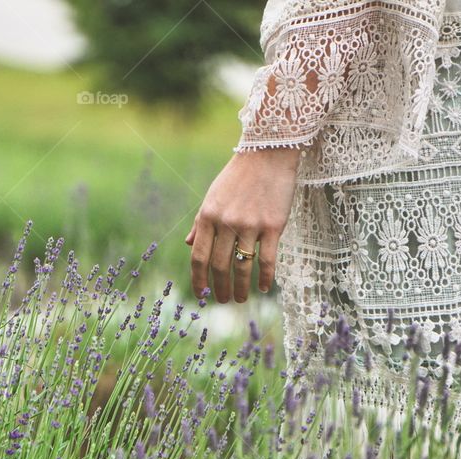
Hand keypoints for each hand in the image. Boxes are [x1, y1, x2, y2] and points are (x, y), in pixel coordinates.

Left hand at [186, 148, 299, 302]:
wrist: (268, 154)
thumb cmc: (238, 177)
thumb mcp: (212, 197)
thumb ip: (201, 223)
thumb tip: (188, 244)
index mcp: (208, 216)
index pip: (198, 256)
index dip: (198, 279)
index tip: (200, 293)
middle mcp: (226, 223)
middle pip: (219, 266)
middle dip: (218, 289)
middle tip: (222, 301)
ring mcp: (250, 225)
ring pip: (242, 267)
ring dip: (240, 288)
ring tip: (240, 299)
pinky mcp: (272, 226)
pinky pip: (267, 259)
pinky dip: (265, 277)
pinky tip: (264, 287)